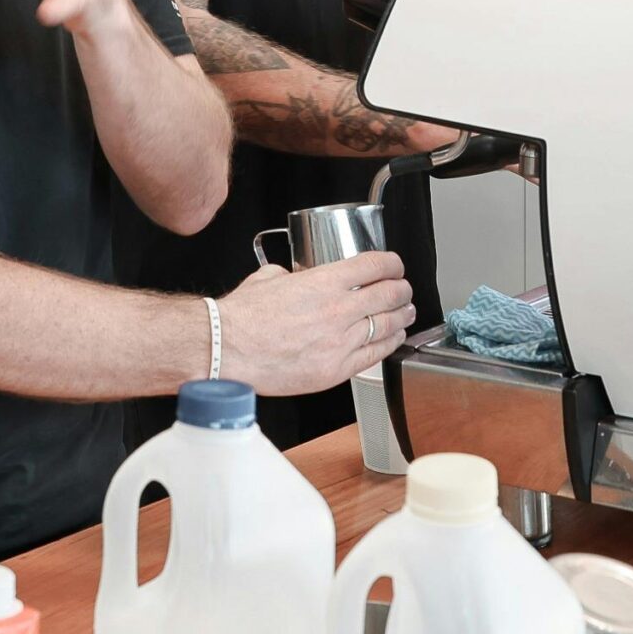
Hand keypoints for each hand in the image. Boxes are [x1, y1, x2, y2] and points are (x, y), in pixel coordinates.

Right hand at [216, 251, 413, 396]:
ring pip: (387, 325)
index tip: (394, 265)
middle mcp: (338, 310)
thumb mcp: (269, 278)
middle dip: (401, 289)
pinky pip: (375, 355)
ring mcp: (340, 342)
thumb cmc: (242, 317)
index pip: (374, 266)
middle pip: (389, 294)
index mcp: (323, 282)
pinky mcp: (336, 370)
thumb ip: (293, 277)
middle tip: (403, 288)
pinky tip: (392, 338)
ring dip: (401, 315)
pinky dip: (389, 343)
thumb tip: (297, 279)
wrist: (227, 349)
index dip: (391, 263)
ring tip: (405, 312)